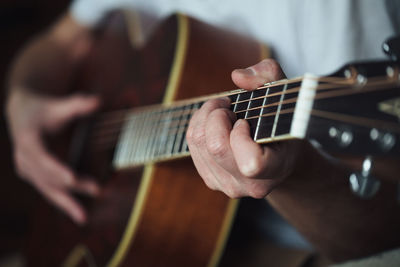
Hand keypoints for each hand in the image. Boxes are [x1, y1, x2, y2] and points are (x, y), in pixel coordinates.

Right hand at [6, 88, 99, 223]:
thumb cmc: (43, 109)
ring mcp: (28, 169)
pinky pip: (48, 190)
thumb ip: (78, 104)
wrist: (23, 114)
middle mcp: (25, 158)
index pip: (42, 157)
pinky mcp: (33, 175)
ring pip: (47, 189)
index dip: (56, 169)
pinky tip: (77, 211)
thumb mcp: (58, 104)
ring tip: (83, 217)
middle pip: (48, 177)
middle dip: (71, 186)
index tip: (72, 178)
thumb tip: (98, 100)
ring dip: (66, 202)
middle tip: (96, 190)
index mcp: (28, 139)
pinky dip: (62, 200)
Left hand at [186, 59, 304, 197]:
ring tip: (223, 111)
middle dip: (216, 115)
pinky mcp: (210, 180)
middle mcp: (249, 185)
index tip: (245, 122)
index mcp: (274, 170)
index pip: (250, 163)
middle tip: (228, 106)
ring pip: (198, 143)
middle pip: (215, 147)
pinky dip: (198, 125)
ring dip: (204, 116)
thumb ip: (268, 75)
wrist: (279, 156)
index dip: (241, 135)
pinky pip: (191, 146)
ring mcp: (227, 186)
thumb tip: (236, 76)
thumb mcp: (284, 96)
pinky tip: (214, 123)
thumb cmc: (282, 123)